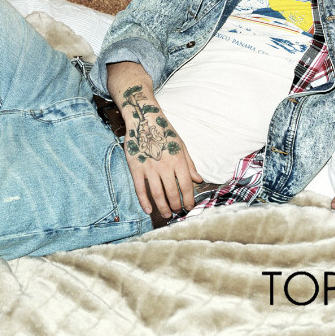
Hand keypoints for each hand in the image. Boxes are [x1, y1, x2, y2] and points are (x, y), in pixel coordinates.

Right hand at [119, 85, 201, 217]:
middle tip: (177, 212)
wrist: (144, 120)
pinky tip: (148, 210)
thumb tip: (198, 179)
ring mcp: (150, 168)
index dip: (189, 199)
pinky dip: (144, 202)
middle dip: (176, 206)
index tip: (189, 207)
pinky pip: (140, 189)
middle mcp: (165, 166)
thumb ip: (190, 164)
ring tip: (166, 215)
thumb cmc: (165, 133)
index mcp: (178, 161)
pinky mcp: (136, 169)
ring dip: (163, 207)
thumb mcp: (181, 146)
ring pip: (158, 194)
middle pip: (173, 193)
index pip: (187, 186)